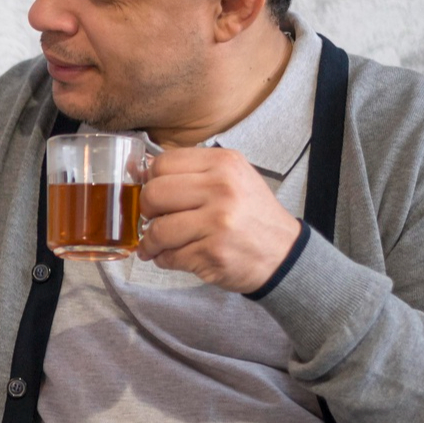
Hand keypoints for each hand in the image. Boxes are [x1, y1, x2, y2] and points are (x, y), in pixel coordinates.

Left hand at [136, 147, 303, 293]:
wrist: (284, 253)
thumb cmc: (251, 215)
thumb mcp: (231, 179)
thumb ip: (190, 172)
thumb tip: (139, 168)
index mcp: (224, 163)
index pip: (163, 163)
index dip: (150, 181)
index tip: (154, 193)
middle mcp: (221, 189)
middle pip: (154, 194)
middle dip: (146, 211)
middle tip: (153, 219)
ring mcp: (217, 223)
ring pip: (157, 230)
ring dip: (151, 242)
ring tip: (156, 245)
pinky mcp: (212, 253)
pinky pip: (169, 256)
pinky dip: (164, 259)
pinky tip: (174, 256)